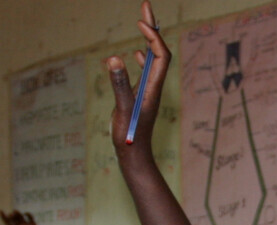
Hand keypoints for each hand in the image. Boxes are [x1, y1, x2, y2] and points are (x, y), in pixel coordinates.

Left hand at [0, 210, 43, 224]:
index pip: (7, 222)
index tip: (0, 211)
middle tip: (11, 215)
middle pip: (14, 218)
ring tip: (15, 212)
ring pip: (21, 217)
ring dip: (18, 213)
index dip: (3, 216)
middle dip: (12, 215)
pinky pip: (30, 218)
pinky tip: (25, 214)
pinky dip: (28, 214)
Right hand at [106, 1, 170, 153]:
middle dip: (153, 29)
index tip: (140, 22)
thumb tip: (115, 58)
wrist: (134, 158)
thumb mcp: (122, 109)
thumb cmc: (129, 138)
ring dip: (148, 40)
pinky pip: (146, 72)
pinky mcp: (141, 98)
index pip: (160, 55)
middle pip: (159, 52)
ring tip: (143, 23)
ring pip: (153, 60)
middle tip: (146, 6)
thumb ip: (119, 85)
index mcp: (152, 88)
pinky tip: (135, 54)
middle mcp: (153, 87)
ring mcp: (148, 92)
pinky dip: (143, 58)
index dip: (153, 37)